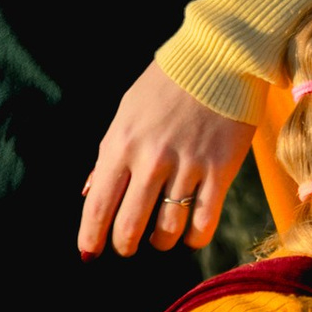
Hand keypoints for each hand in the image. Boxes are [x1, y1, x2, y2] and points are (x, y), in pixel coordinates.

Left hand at [77, 61, 258, 259]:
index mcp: (121, 143)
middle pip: (130, 225)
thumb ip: (108, 154)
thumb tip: (91, 192)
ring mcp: (188, 165)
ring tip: (162, 237)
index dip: (91, 237)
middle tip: (128, 246)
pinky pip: (204, 221)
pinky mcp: (222, 169)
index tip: (89, 254)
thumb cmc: (167, 85)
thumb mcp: (127, 112)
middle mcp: (151, 158)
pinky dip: (195, 237)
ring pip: (168, 228)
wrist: (219, 57)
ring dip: (161, 241)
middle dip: (126, 244)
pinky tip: (191, 235)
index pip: (99, 205)